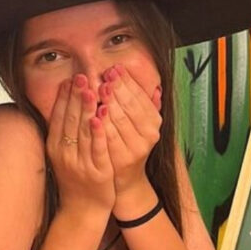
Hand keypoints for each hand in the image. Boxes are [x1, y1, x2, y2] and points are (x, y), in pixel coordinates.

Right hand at [46, 74, 114, 218]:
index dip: (64, 97)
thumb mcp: (63, 156)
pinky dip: (98, 132)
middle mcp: (64, 154)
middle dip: (75, 97)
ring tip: (90, 89)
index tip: (70, 79)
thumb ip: (63, 134)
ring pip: (82, 131)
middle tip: (81, 76)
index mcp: (54, 148)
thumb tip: (63, 107)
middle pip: (69, 120)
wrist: (82, 210)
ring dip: (86, 108)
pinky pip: (97, 148)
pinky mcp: (96, 171)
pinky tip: (100, 117)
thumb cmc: (74, 180)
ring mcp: (79, 163)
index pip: (58, 117)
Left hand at [97, 64, 161, 200]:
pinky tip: (93, 113)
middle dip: (116, 88)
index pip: (139, 97)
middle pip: (129, 106)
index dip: (127, 82)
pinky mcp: (121, 159)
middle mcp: (149, 135)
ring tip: (97, 88)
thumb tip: (157, 87)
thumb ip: (149, 107)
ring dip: (107, 102)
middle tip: (104, 74)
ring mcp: (135, 148)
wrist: (125, 181)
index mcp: (154, 123)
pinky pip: (109, 137)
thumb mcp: (142, 127)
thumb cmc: (130, 147)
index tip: (115, 68)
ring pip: (119, 120)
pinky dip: (101, 124)